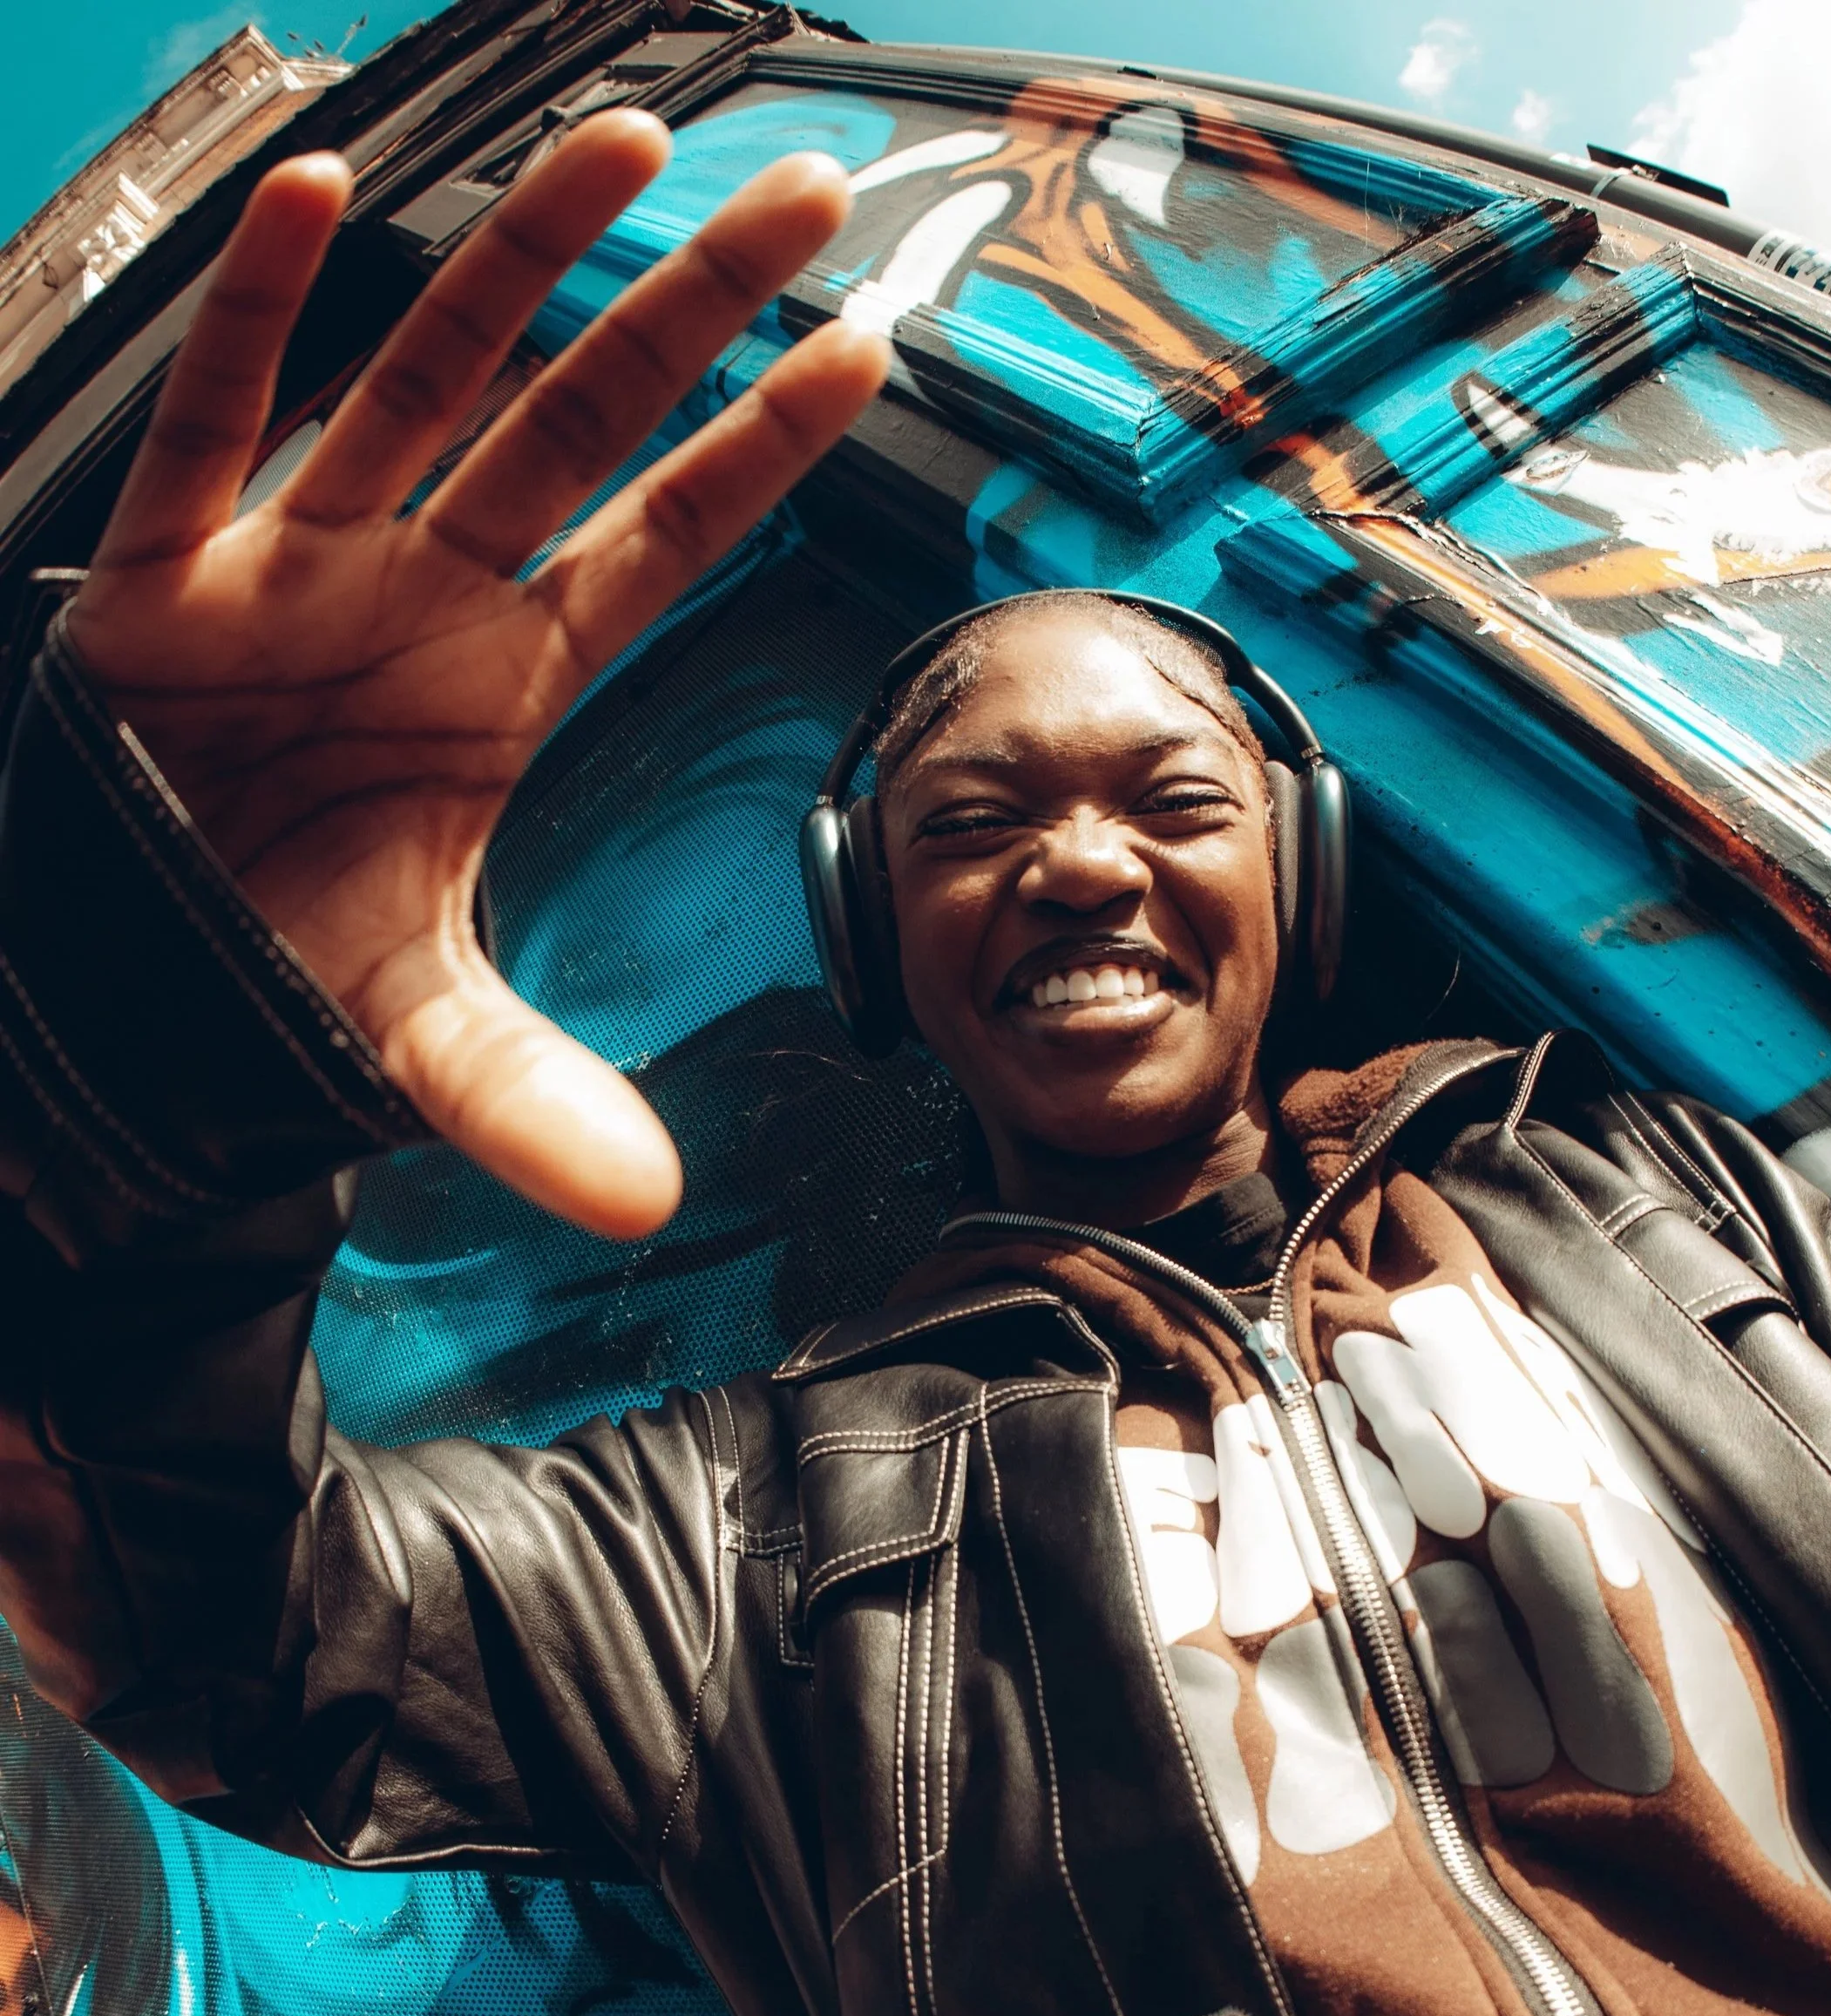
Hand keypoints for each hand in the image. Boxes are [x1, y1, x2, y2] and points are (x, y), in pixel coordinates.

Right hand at [68, 115, 888, 1238]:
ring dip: (522, 259)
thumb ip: (526, 1093)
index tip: (864, 351)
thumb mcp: (407, 1027)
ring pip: (428, 375)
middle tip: (809, 191)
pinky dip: (257, 315)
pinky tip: (323, 200)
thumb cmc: (269, 940)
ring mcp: (303, 555)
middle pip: (585, 417)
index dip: (762, 451)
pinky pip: (215, 418)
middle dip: (690, 306)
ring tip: (629, 141)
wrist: (113, 944)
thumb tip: (644, 1207)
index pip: (666, 537)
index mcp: (504, 674)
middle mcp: (425, 587)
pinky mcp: (167, 564)